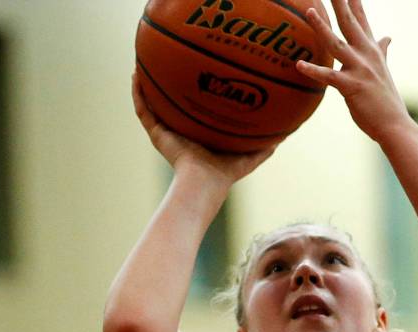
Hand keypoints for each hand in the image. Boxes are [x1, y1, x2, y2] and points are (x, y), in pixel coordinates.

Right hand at [132, 72, 275, 187]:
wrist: (204, 182)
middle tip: (170, 64)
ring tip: (143, 63)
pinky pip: (143, 110)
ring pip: (153, 104)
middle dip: (170, 87)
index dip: (195, 96)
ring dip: (147, 85)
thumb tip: (282, 139)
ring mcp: (167, 133)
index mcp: (200, 137)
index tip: (198, 77)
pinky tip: (135, 75)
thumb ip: (263, 148)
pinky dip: (137, 93)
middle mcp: (181, 133)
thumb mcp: (248, 157)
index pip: (195, 112)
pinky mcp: (156, 134)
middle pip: (172, 105)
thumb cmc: (225, 174)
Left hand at [297, 0, 410, 141]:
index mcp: (372, 51)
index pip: (361, 20)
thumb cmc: (386, 101)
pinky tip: (299, 65)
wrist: (395, 125)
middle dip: (340, 3)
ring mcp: (359, 70)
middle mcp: (366, 55)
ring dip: (322, 27)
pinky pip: (328, 77)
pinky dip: (313, 71)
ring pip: (336, 44)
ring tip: (309, 11)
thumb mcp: (383, 70)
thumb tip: (388, 37)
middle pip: (349, 23)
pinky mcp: (351, 87)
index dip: (354, 2)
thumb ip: (382, 51)